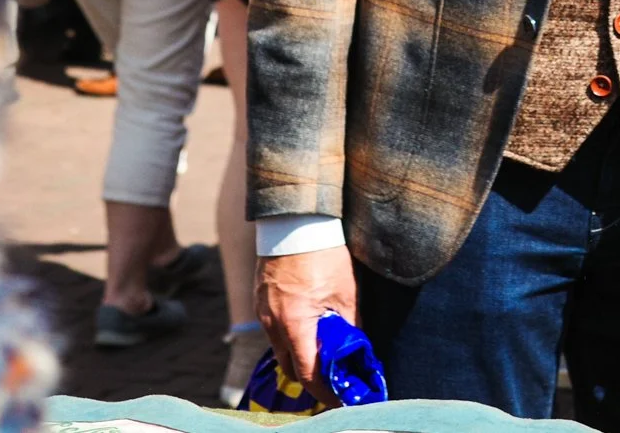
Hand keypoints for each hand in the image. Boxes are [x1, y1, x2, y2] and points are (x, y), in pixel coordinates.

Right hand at [256, 245, 358, 404]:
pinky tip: (307, 327)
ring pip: (279, 347)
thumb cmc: (325, 253)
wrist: (296, 220)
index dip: (322, 390)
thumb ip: (351, 324)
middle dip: (310, 377)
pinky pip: (273, 328)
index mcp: (295, 324)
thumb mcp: (347, 291)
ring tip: (321, 353)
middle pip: (289, 365)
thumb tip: (358, 346)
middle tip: (331, 379)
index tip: (336, 399)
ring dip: (298, 354)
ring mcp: (264, 311)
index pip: (306, 372)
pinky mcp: (261, 299)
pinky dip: (289, 336)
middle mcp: (273, 322)